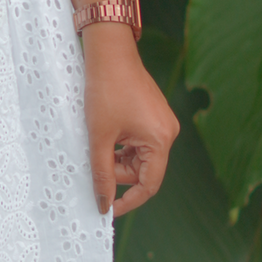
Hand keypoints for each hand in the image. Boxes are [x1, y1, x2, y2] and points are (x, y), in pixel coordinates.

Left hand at [81, 26, 178, 217]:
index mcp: (160, 140)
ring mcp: (161, 123)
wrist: (110, 52)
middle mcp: (167, 133)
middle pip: (143, 170)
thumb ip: (102, 173)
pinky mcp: (152, 115)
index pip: (149, 185)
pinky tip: (106, 134)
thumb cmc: (106, 90)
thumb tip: (103, 202)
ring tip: (99, 142)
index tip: (108, 209)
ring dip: (117, 158)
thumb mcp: (100, 136)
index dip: (129, 201)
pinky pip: (138, 142)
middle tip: (94, 163)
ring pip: (138, 157)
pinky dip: (121, 145)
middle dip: (118, 173)